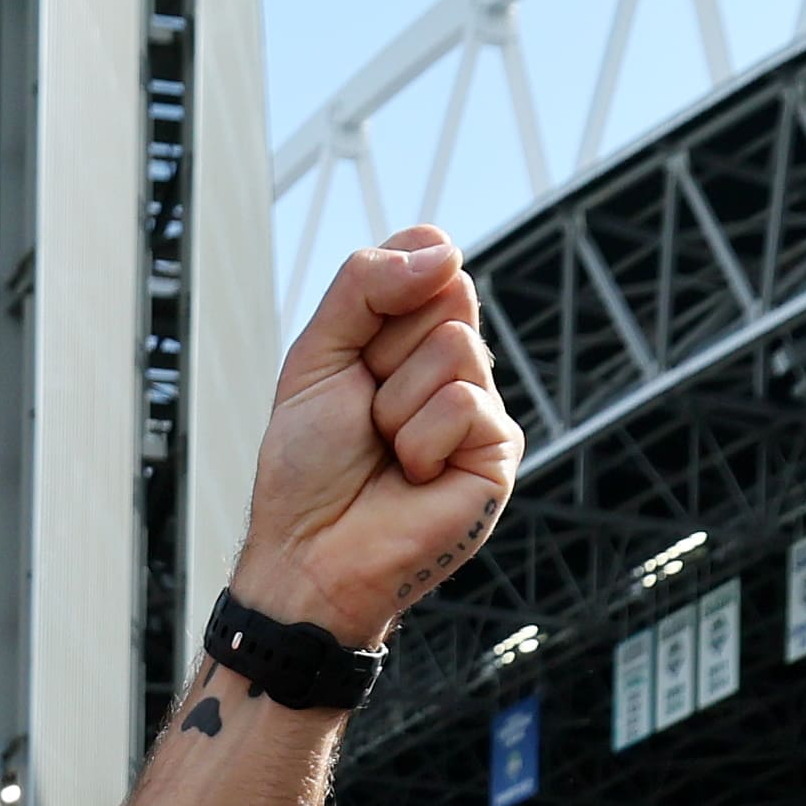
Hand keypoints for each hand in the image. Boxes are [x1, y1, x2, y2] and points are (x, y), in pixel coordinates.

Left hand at [229, 230, 517, 649]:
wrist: (307, 553)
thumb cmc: (307, 466)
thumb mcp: (317, 355)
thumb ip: (365, 286)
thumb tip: (445, 252)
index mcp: (412, 338)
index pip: (428, 261)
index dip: (384, 294)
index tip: (355, 351)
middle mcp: (454, 366)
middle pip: (447, 296)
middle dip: (384, 351)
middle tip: (364, 411)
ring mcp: (480, 408)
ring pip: (456, 347)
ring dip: (396, 404)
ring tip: (385, 451)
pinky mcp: (498, 452)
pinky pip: (464, 404)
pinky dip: (419, 442)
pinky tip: (412, 478)